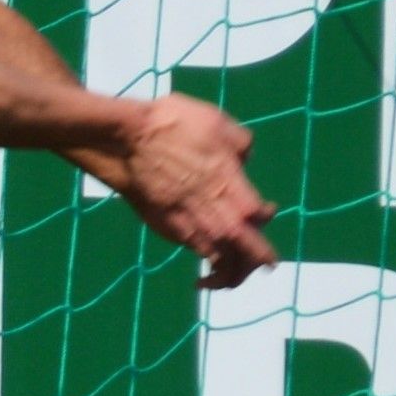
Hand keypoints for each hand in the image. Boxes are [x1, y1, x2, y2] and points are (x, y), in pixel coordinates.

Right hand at [112, 96, 277, 283]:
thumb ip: (240, 145)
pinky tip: (205, 250)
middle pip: (246, 255)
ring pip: (221, 263)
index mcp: (234, 192)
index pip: (261, 219)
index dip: (266, 216)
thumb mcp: (219, 124)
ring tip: (232, 271)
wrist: (127, 142)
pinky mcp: (169, 231)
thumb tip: (241, 159)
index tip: (268, 210)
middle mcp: (217, 219)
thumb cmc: (174, 127)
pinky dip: (206, 260)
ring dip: (230, 271)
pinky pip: (197, 252)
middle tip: (263, 264)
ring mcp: (191, 229)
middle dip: (256, 262)